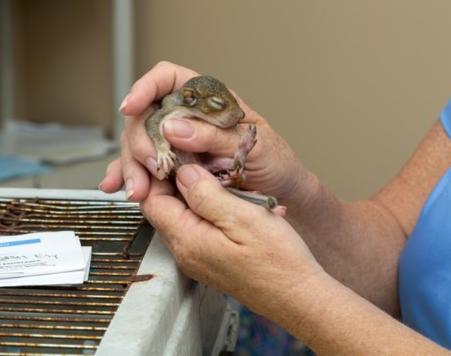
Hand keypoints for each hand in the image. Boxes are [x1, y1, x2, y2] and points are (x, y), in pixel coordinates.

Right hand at [99, 62, 307, 208]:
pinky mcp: (174, 170)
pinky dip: (129, 177)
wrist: (282, 193)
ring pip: (139, 144)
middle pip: (146, 115)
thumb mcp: (253, 145)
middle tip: (152, 164)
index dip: (146, 87)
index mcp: (208, 100)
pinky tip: (120, 186)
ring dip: (132, 165)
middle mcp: (188, 119)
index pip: (168, 79)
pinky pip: (144, 169)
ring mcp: (178, 145)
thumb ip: (215, 135)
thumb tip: (174, 127)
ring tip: (138, 189)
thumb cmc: (275, 161)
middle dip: (139, 140)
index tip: (132, 106)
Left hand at [141, 163, 323, 319]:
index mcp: (188, 241)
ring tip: (219, 178)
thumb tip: (183, 173)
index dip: (158, 173)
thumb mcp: (244, 217)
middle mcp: (186, 253)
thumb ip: (207, 194)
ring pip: (181, 216)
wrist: (299, 298)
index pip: (151, 200)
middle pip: (163, 208)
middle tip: (197, 159)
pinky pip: (198, 227)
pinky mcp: (210, 260)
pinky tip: (232, 201)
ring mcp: (197, 259)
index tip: (175, 154)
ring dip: (196, 194)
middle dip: (176, 181)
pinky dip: (209, 210)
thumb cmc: (279, 262)